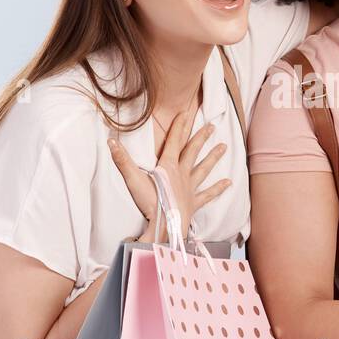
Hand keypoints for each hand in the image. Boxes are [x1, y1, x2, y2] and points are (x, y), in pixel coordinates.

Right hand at [108, 96, 230, 242]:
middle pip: (193, 151)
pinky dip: (218, 188)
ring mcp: (190, 188)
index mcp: (168, 166)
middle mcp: (182, 174)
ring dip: (213, 157)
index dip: (179, 126)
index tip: (185, 113)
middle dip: (201, 137)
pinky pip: (208, 194)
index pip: (174, 141)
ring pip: (203, 169)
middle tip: (212, 126)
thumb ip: (122, 160)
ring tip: (224, 147)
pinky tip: (228, 183)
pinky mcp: (194, 202)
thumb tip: (110, 141)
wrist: (166, 225)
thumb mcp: (133, 179)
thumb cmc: (150, 202)